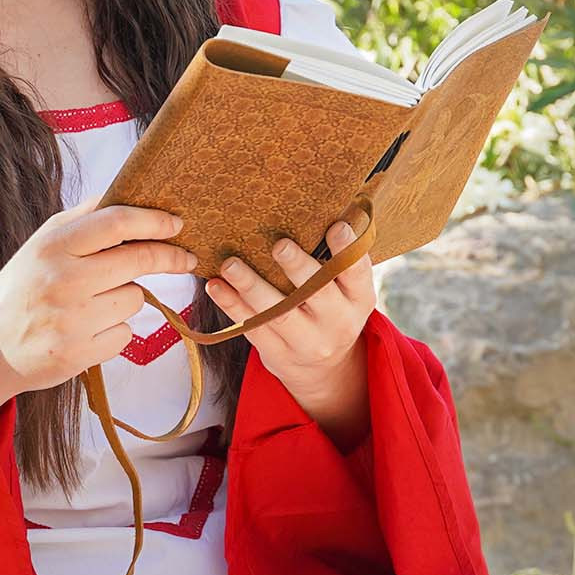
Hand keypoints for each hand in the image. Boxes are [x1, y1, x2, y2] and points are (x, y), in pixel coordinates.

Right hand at [0, 200, 197, 417]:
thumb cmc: (24, 285)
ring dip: (127, 297)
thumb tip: (129, 194)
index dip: (154, 221)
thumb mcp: (43, 242)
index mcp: (54, 246)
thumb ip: (84, 218)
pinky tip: (88, 328)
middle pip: (138, 261)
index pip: (116, 222)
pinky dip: (115, 330)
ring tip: (95, 302)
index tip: (177, 224)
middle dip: (169, 257)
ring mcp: (72, 320)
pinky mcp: (79, 354)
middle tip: (184, 258)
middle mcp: (63, 280)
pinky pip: (124, 333)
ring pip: (135, 299)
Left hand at [205, 212, 374, 445]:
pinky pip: (252, 327)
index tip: (336, 226)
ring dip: (252, 286)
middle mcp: (336, 322)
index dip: (347, 250)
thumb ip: (337, 259)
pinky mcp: (277, 354)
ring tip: (231, 264)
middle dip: (298, 269)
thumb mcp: (347, 291)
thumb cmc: (331, 309)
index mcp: (358, 300)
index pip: (356, 273)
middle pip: (316, 294)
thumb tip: (330, 205)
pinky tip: (216, 285)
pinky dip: (232, 305)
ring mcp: (305, 341)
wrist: (323, 369)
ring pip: (277, 313)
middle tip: (279, 245)